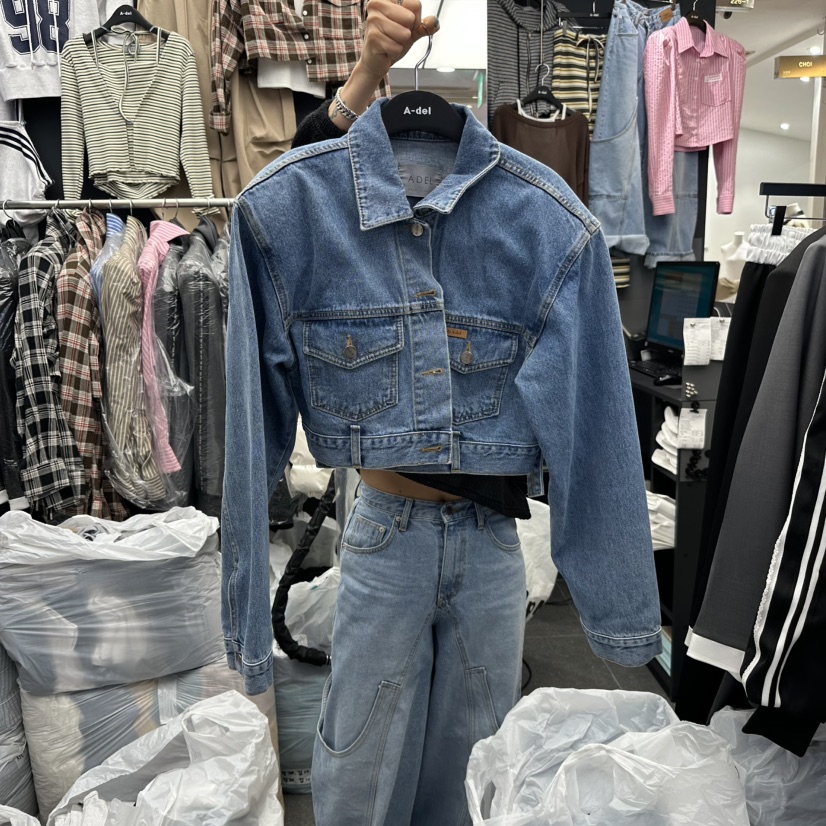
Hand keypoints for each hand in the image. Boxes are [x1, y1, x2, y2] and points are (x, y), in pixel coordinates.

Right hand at [328, 0, 438, 129]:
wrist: (375, 61)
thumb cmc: (390, 42)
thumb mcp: (410, 31)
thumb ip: (424, 26)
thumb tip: (435, 22)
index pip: (414, 3)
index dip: (415, 19)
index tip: (404, 24)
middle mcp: (377, 5)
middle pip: (410, 18)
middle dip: (407, 32)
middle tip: (396, 35)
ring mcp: (373, 20)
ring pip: (404, 33)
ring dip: (401, 43)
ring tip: (390, 42)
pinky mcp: (373, 37)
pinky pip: (397, 47)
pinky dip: (395, 52)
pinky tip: (386, 50)